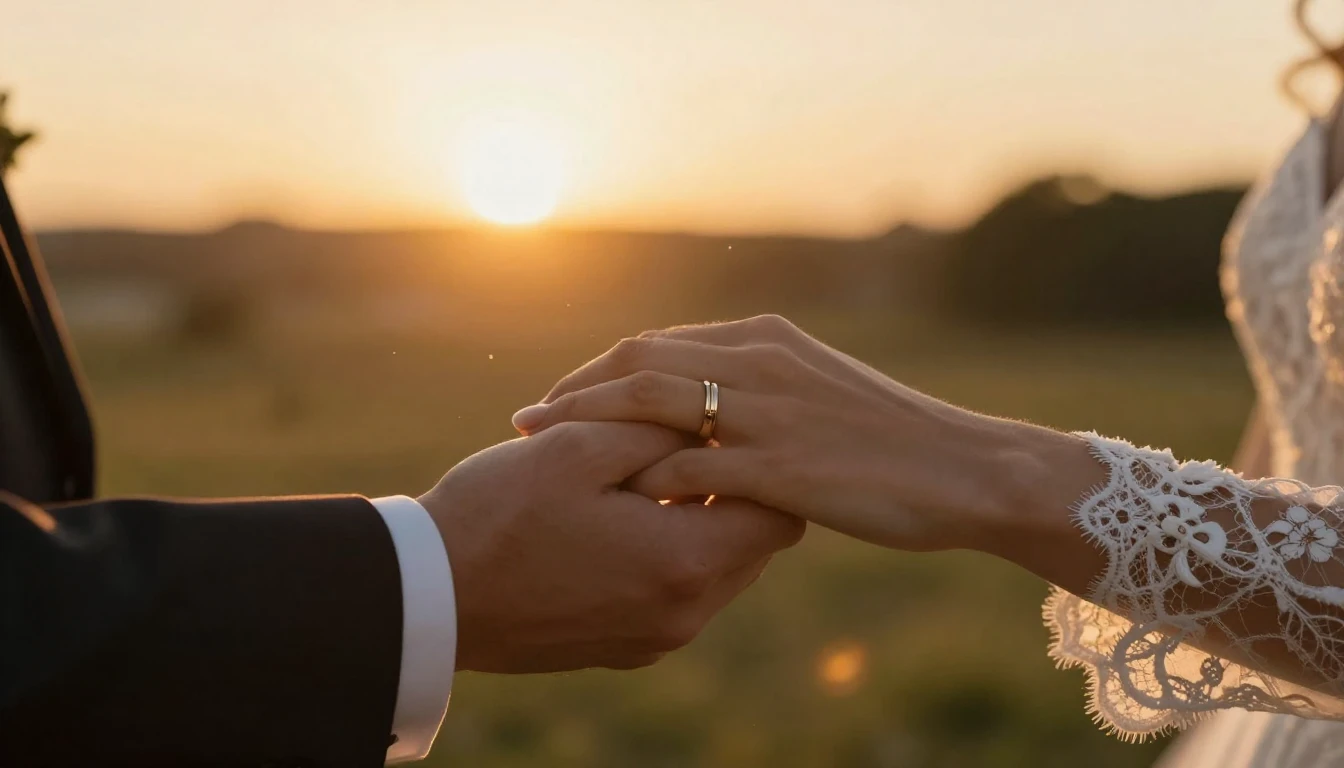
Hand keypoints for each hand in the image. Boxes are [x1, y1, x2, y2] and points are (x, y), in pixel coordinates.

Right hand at [417, 421, 803, 673]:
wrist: (428, 594)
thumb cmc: (499, 511)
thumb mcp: (581, 445)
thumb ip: (663, 427)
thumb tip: (716, 417)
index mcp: (683, 563)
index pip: (779, 514)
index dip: (760, 464)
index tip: (725, 430)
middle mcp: (683, 614)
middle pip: (753, 546)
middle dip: (731, 491)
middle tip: (684, 444)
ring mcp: (654, 639)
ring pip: (716, 570)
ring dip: (698, 521)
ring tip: (642, 476)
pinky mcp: (625, 648)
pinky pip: (676, 594)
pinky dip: (667, 553)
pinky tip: (617, 517)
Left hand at [511, 315, 1061, 552]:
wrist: (966, 470)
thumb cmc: (895, 442)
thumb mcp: (821, 393)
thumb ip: (764, 391)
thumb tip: (713, 407)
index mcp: (766, 341)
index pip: (658, 346)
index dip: (600, 372)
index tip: (561, 398)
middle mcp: (759, 362)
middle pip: (638, 364)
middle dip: (574, 391)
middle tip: (526, 421)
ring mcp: (768, 411)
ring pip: (650, 404)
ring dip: (587, 425)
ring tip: (541, 450)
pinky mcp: (782, 465)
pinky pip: (691, 468)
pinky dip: (645, 481)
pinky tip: (610, 502)